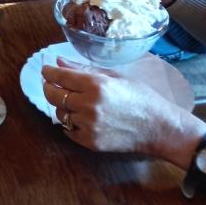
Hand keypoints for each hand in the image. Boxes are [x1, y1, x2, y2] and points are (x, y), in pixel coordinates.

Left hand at [41, 57, 187, 153]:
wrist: (159, 127)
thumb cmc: (140, 97)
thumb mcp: (114, 76)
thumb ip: (83, 69)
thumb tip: (59, 62)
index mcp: (96, 85)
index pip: (59, 77)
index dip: (48, 72)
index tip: (46, 70)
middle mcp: (89, 105)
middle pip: (53, 96)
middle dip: (49, 88)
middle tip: (52, 84)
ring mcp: (89, 126)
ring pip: (59, 114)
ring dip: (62, 106)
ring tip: (73, 102)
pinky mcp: (90, 142)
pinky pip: (68, 131)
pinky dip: (70, 123)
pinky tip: (79, 118)